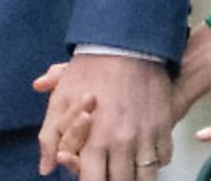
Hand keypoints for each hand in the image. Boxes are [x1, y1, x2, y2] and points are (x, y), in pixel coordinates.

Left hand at [36, 54, 172, 179]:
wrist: (129, 43)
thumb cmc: (91, 69)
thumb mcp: (61, 99)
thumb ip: (49, 137)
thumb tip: (46, 168)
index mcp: (94, 140)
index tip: (93, 179)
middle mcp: (122, 143)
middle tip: (110, 175)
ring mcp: (147, 136)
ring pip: (146, 178)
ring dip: (136, 177)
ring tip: (128, 173)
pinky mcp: (164, 126)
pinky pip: (163, 159)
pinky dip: (155, 161)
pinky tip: (145, 155)